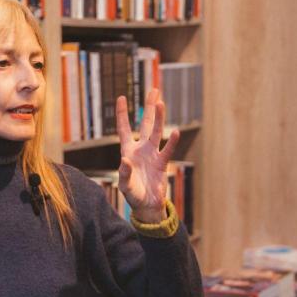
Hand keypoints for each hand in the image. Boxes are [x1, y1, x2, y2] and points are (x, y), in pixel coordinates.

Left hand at [116, 88, 179, 222]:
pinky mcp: (162, 163)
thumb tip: (125, 161)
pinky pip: (167, 150)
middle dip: (149, 108)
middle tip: (154, 91)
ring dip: (159, 118)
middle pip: (145, 124)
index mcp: (128, 151)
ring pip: (156, 132)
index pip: (124, 129)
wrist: (147, 206)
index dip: (122, 114)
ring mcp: (153, 154)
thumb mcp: (125, 185)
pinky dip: (171, 142)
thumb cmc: (133, 194)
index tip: (121, 98)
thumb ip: (124, 173)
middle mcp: (141, 149)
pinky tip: (175, 131)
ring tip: (161, 102)